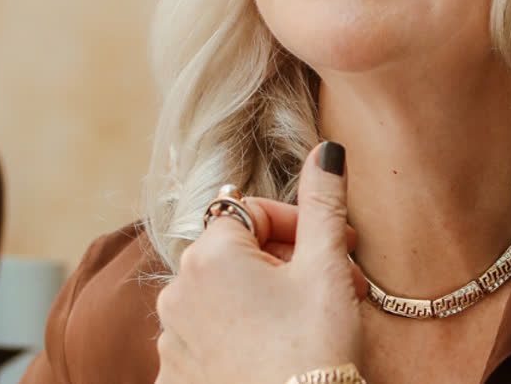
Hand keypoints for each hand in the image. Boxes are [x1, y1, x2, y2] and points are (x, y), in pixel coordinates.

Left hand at [155, 142, 362, 383]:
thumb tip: (326, 150)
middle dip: (290, 261)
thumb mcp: (326, 267)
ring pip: (223, 297)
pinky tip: (274, 348)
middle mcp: (177, 291)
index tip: (336, 244)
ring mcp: (172, 339)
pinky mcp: (174, 377)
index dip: (301, 223)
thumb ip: (323, 201)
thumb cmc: (314, 346)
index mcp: (210, 255)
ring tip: (312, 318)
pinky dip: (238, 336)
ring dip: (266, 297)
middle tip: (338, 280)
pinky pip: (207, 340)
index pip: (253, 212)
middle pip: (239, 254)